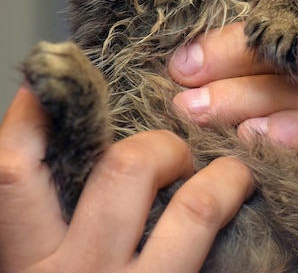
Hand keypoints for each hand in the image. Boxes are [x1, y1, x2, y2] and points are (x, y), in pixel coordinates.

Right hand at [0, 87, 252, 272]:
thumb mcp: (34, 269)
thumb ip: (41, 221)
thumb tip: (58, 150)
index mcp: (23, 263)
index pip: (15, 169)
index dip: (33, 116)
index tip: (55, 80)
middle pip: (123, 171)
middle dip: (158, 145)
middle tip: (171, 149)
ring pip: (194, 208)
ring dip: (218, 177)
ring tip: (227, 173)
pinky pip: (217, 245)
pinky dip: (232, 210)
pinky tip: (239, 199)